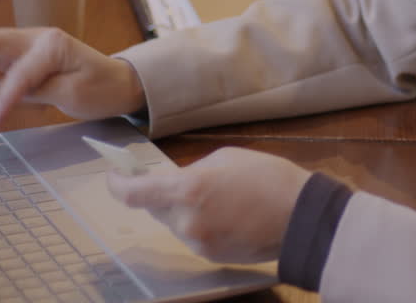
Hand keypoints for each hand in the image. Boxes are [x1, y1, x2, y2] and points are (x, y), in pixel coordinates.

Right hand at [0, 27, 145, 130]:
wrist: (121, 81)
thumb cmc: (102, 89)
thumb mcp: (75, 95)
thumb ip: (38, 91)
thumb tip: (2, 88)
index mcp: (53, 47)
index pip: (19, 74)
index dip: (2, 100)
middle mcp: (40, 37)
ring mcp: (34, 42)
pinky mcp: (30, 51)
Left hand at [107, 147, 310, 263]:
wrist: (301, 216)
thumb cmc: (268, 178)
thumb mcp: (226, 158)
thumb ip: (193, 170)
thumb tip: (176, 181)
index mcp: (187, 189)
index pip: (134, 194)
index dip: (117, 185)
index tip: (114, 177)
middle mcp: (186, 220)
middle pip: (154, 209)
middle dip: (161, 194)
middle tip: (180, 182)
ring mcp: (198, 242)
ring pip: (175, 223)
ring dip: (184, 209)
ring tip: (217, 197)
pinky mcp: (211, 256)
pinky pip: (194, 236)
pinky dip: (201, 223)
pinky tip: (227, 214)